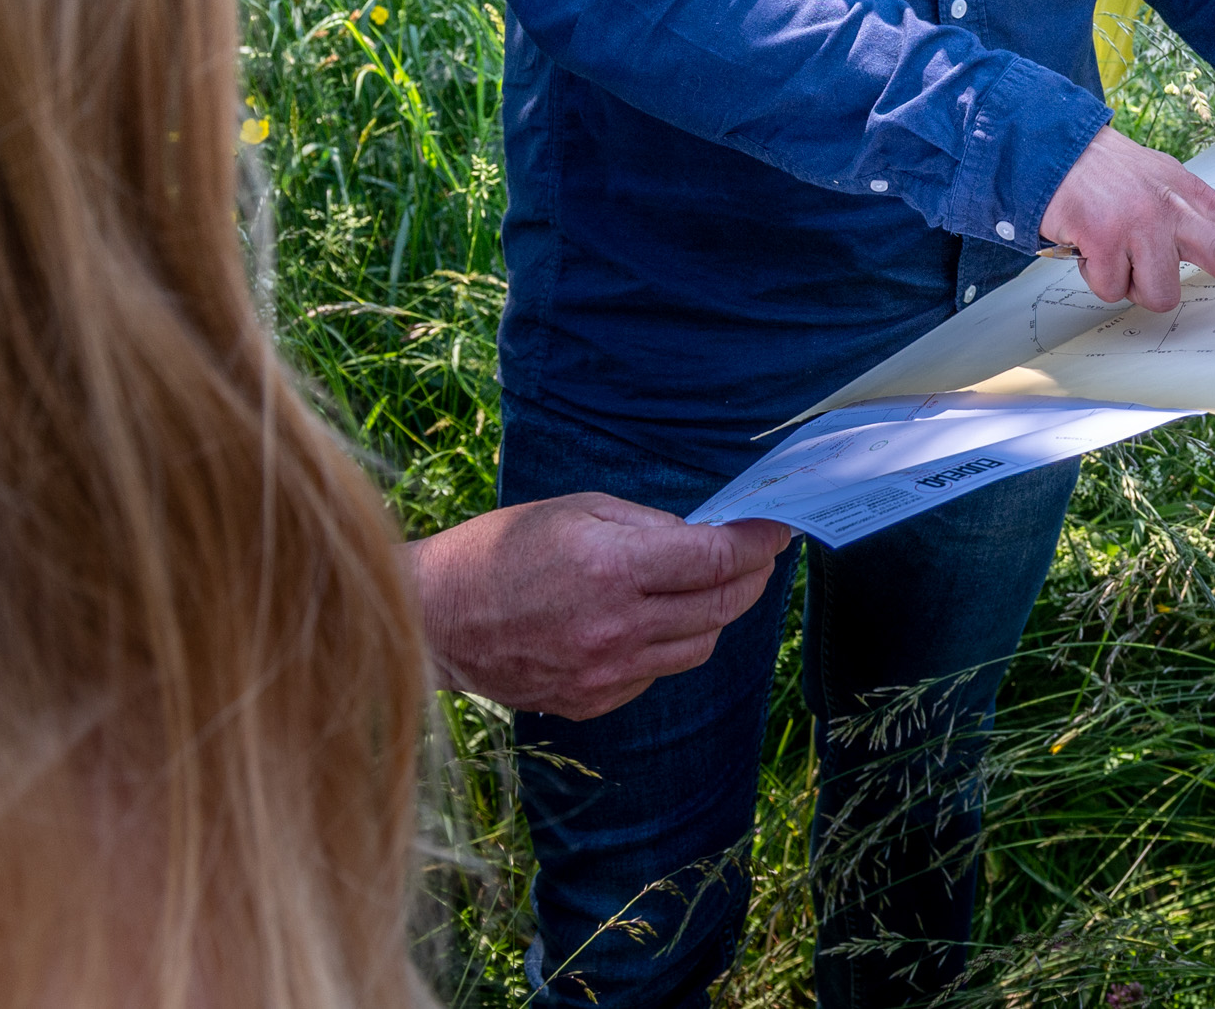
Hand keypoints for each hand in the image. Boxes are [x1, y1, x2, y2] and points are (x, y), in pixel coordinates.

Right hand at [411, 495, 791, 720]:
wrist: (435, 619)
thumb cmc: (502, 550)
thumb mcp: (577, 511)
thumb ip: (649, 525)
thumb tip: (706, 537)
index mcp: (613, 568)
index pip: (718, 559)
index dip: (760, 542)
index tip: (779, 528)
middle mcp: (616, 628)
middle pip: (720, 607)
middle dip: (750, 576)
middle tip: (756, 555)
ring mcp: (604, 674)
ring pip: (698, 647)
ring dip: (714, 614)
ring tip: (706, 586)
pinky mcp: (591, 702)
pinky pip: (656, 674)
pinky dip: (667, 646)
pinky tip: (648, 621)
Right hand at [1041, 126, 1214, 347]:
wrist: (1052, 148)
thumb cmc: (1109, 177)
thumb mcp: (1164, 185)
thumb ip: (1195, 221)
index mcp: (1196, 196)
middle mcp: (1176, 206)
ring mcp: (1141, 221)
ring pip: (1159, 295)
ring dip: (1134, 287)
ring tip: (1114, 255)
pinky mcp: (1105, 235)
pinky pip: (1111, 290)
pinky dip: (1097, 279)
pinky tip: (1088, 248)